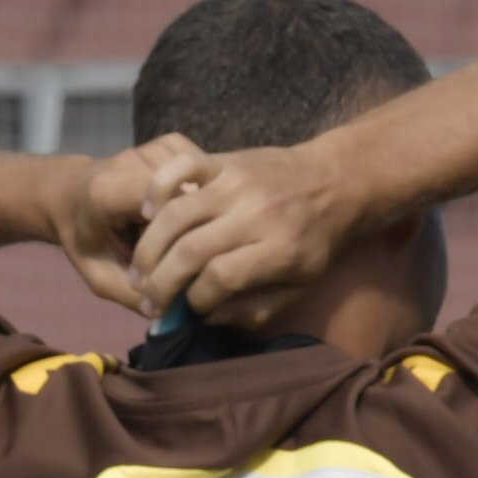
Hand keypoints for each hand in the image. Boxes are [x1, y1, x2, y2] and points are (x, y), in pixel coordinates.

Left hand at [58, 135, 208, 316]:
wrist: (72, 193)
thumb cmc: (87, 238)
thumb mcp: (98, 275)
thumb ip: (129, 294)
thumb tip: (169, 313)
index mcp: (106, 191)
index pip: (155, 208)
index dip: (174, 237)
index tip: (179, 264)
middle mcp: (133, 160)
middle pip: (183, 199)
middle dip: (188, 232)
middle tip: (180, 256)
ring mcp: (156, 147)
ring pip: (199, 184)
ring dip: (197, 214)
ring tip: (180, 232)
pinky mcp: (174, 142)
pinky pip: (203, 172)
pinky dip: (201, 194)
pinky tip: (188, 209)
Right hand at [127, 140, 358, 328]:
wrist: (336, 179)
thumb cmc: (315, 241)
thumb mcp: (298, 285)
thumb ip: (253, 309)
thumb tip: (204, 318)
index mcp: (280, 249)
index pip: (220, 278)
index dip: (195, 300)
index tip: (189, 309)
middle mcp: (256, 214)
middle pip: (190, 251)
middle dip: (161, 283)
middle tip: (149, 301)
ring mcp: (236, 183)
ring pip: (174, 215)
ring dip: (147, 248)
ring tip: (140, 271)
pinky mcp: (224, 160)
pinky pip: (179, 167)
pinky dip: (156, 189)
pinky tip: (146, 213)